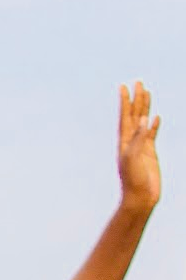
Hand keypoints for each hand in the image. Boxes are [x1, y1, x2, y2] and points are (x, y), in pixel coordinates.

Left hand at [117, 81, 160, 213]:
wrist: (140, 198)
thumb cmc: (134, 181)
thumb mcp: (134, 158)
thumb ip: (139, 138)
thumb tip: (145, 119)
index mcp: (124, 142)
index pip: (125, 117)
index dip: (125, 101)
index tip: (124, 86)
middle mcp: (131, 142)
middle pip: (134, 115)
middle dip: (136, 99)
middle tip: (138, 82)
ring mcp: (141, 147)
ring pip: (144, 122)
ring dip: (145, 107)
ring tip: (146, 93)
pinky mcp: (149, 153)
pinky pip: (152, 134)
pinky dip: (153, 125)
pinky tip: (155, 117)